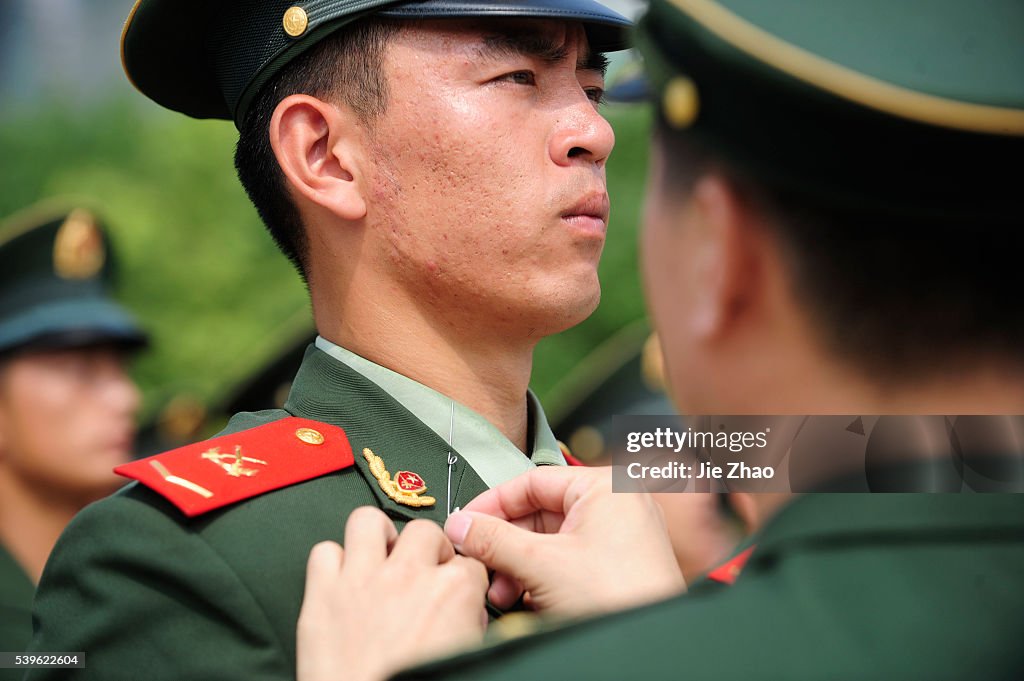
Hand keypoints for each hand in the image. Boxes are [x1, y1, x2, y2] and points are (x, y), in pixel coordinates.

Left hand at [297, 507, 488, 680]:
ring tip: (380, 557)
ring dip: (377, 537)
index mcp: (452, 592)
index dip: (461, 577)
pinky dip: (332, 562)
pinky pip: (323, 552)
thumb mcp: (463, 653)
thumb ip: (468, 622)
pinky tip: (342, 580)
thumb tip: (466, 611)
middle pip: (424, 530)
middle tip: (421, 572)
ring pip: (368, 520)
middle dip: (426, 549)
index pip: (468, 561)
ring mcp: (362, 580)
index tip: (454, 588)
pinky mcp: (322, 594)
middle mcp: (408, 576)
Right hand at [444, 466, 684, 617]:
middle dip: (504, 544)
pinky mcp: (617, 563)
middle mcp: (615, 503)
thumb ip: (493, 539)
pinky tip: (525, 598)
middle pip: (539, 513)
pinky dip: (541, 575)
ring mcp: (619, 534)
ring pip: (550, 539)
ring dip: (518, 565)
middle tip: (479, 561)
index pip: (532, 481)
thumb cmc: (619, 597)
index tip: (465, 521)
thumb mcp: (541, 563)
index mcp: (604, 486)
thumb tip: (462, 525)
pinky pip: (567, 558)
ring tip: (501, 590)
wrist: (652, 643)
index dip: (493, 503)